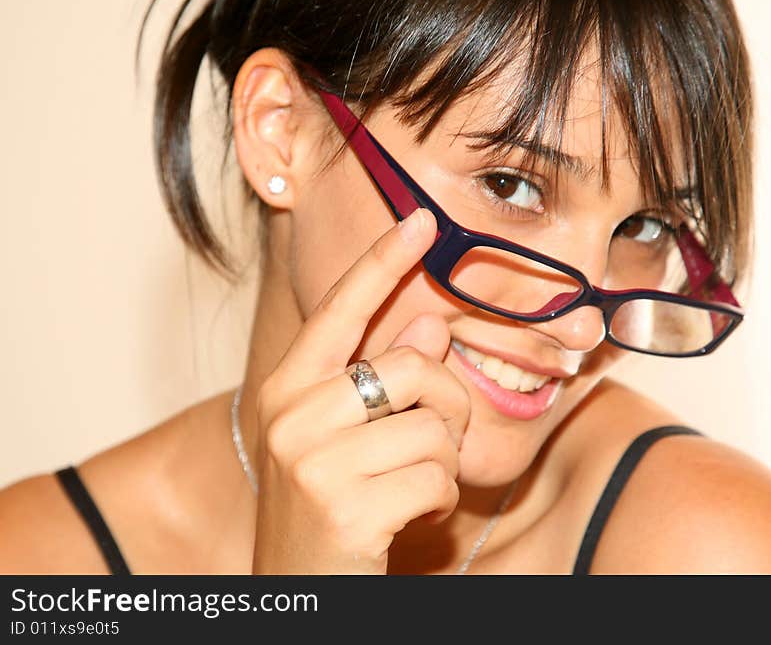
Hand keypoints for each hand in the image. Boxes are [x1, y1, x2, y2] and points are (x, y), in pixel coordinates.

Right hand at [251, 208, 470, 573]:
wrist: (300, 589)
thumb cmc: (327, 506)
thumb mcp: (342, 438)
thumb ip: (379, 377)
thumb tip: (426, 327)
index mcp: (288, 388)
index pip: (341, 310)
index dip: (383, 260)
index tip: (421, 218)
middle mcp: (291, 415)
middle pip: (414, 368)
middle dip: (446, 407)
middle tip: (431, 441)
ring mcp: (313, 462)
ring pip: (434, 429)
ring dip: (440, 464)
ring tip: (405, 487)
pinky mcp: (344, 507)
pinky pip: (437, 479)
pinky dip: (439, 501)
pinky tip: (405, 517)